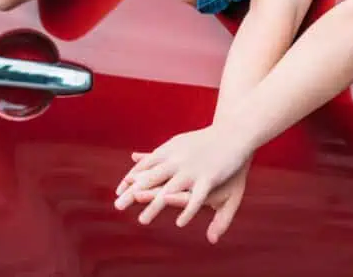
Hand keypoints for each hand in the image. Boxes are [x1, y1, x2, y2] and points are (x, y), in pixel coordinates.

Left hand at [112, 125, 251, 230]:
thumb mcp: (178, 143)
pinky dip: (187, 210)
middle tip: (117, 206)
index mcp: (171, 151)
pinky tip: (180, 223)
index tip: (117, 193)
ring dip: (155, 205)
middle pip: (152, 179)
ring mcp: (193, 169)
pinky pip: (196, 198)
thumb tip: (133, 157)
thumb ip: (157, 154)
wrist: (236, 130)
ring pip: (170, 190)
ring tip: (142, 220)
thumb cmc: (207, 140)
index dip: (130, 180)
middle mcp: (178, 160)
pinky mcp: (209, 177)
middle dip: (134, 193)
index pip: (145, 167)